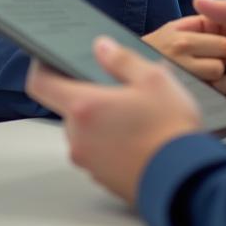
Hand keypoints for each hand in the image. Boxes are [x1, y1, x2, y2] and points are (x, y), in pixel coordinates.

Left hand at [26, 36, 201, 203]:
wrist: (184, 179)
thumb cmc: (169, 129)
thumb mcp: (153, 79)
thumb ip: (122, 59)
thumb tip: (101, 47)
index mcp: (84, 107)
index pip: (41, 84)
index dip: (41, 67)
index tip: (49, 58)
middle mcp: (78, 136)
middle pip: (70, 107)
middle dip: (90, 94)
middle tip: (120, 86)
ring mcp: (88, 161)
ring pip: (85, 129)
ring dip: (102, 118)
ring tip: (138, 112)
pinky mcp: (101, 178)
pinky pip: (98, 150)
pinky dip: (111, 140)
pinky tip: (140, 135)